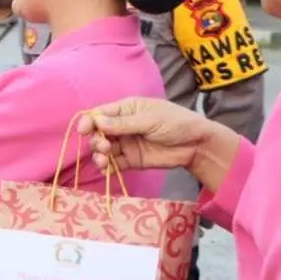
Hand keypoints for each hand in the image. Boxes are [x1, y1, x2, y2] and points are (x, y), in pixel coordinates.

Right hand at [76, 97, 217, 173]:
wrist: (197, 145)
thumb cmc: (176, 123)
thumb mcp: (150, 119)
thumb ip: (124, 123)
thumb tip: (97, 122)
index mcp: (126, 110)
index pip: (100, 114)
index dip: (89, 121)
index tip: (83, 130)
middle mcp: (122, 126)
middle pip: (98, 133)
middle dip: (96, 140)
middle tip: (104, 146)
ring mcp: (126, 143)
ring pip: (103, 149)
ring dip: (99, 154)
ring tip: (104, 160)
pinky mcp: (131, 160)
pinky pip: (114, 164)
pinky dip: (107, 167)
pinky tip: (106, 169)